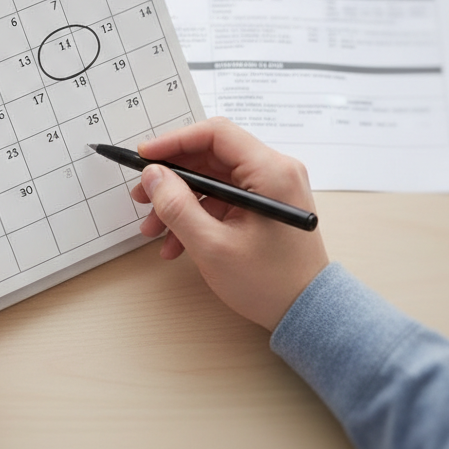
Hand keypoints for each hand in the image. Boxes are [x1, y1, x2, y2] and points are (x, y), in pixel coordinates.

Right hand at [132, 118, 328, 331]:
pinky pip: (221, 196)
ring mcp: (270, 187)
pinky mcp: (263, 204)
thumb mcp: (213, 246)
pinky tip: (175, 241)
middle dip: (171, 176)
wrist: (306, 314)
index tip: (144, 156)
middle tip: (142, 195)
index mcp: (271, 172)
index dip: (174, 141)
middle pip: (210, 155)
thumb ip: (177, 206)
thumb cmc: (270, 284)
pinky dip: (195, 213)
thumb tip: (152, 175)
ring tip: (154, 228)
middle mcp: (274, 171)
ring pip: (211, 178)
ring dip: (178, 200)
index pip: (215, 134)